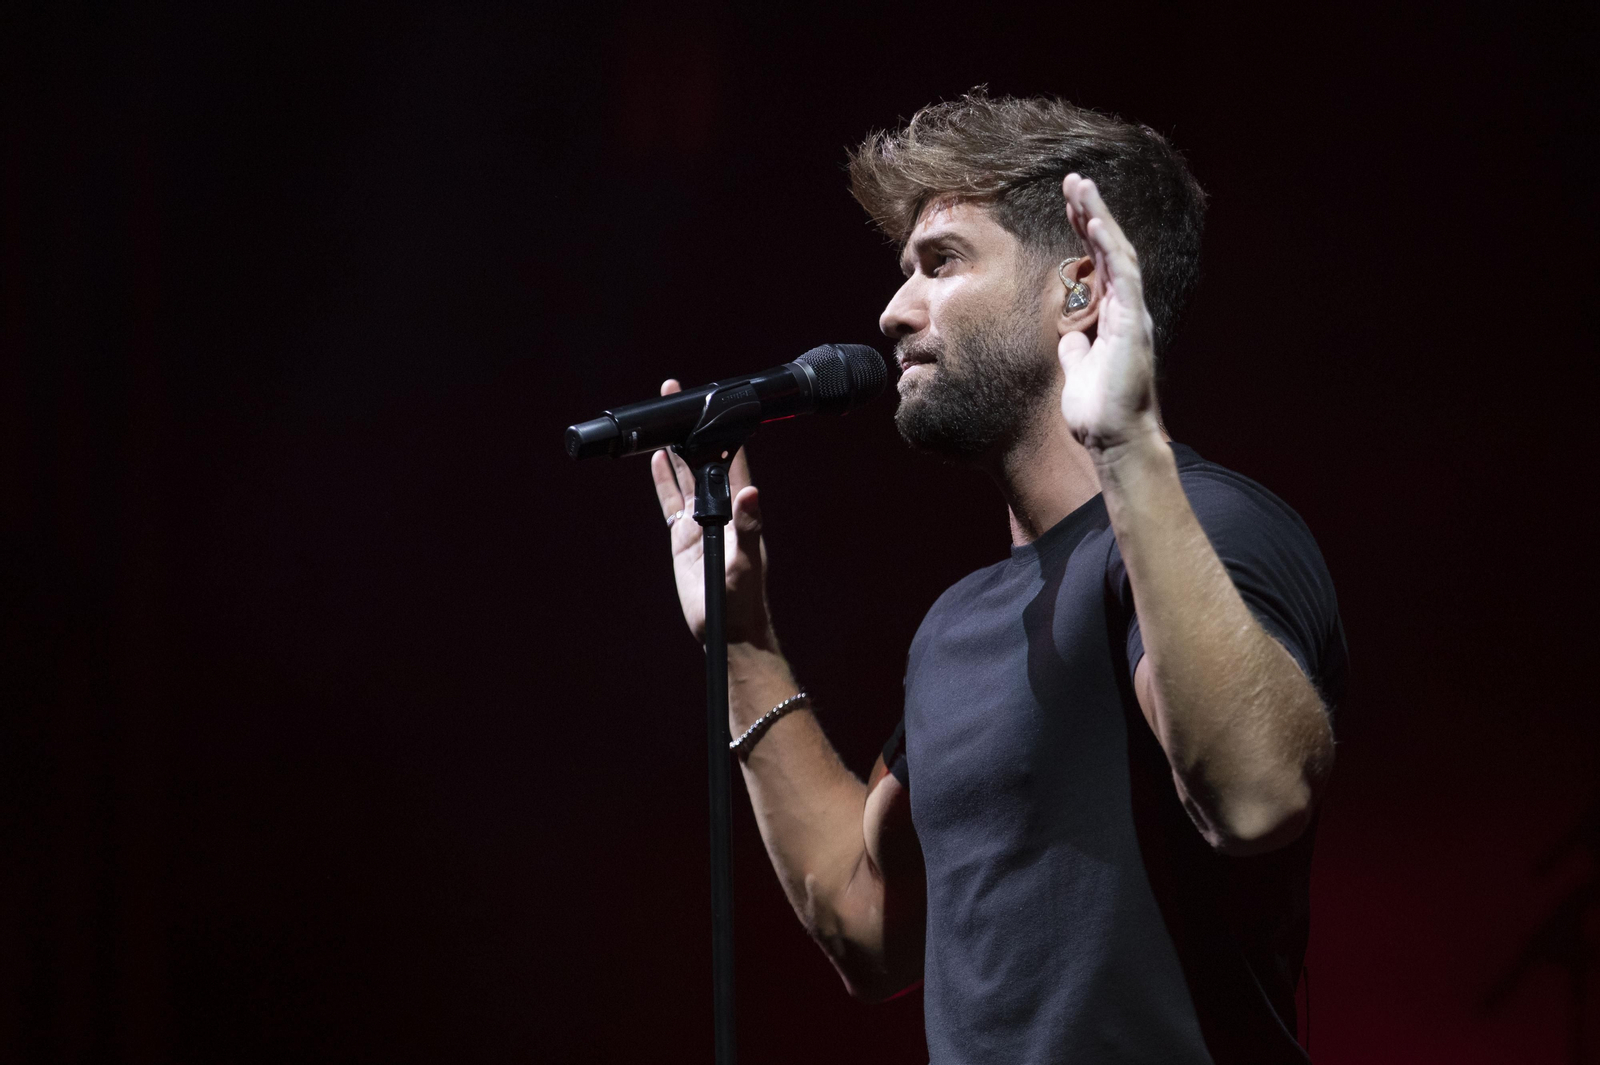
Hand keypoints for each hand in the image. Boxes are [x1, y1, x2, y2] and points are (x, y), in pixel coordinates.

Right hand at [650, 380, 773, 645]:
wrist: (725, 627)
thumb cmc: (744, 597)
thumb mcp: (747, 560)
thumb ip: (750, 526)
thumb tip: (752, 492)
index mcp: (739, 507)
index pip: (731, 459)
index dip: (723, 431)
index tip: (715, 402)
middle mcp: (720, 507)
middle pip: (703, 457)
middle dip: (692, 427)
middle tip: (677, 392)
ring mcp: (701, 519)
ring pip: (685, 475)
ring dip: (675, 448)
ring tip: (663, 418)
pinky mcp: (684, 535)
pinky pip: (670, 500)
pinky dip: (663, 480)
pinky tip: (656, 459)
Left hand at [1058, 174, 1161, 454]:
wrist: (1112, 439)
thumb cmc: (1097, 411)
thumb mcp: (1077, 369)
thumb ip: (1075, 347)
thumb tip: (1066, 336)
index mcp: (1113, 316)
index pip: (1098, 262)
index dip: (1083, 231)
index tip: (1067, 204)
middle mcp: (1127, 309)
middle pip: (1109, 248)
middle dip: (1090, 212)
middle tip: (1073, 180)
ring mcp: (1133, 313)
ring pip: (1118, 252)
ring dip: (1098, 217)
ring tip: (1080, 186)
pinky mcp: (1133, 323)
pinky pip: (1123, 275)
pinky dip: (1109, 247)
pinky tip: (1094, 221)